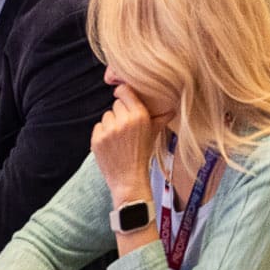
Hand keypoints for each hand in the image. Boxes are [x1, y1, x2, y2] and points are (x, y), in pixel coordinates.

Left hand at [91, 92, 159, 206]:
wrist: (129, 179)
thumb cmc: (143, 154)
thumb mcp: (153, 134)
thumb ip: (161, 118)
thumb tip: (172, 109)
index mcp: (140, 116)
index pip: (124, 91)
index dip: (123, 93)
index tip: (123, 97)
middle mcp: (124, 121)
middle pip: (116, 104)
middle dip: (120, 113)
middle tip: (126, 127)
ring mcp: (109, 130)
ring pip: (107, 115)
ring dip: (111, 123)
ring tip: (119, 138)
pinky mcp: (97, 139)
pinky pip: (98, 126)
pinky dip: (102, 133)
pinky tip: (111, 144)